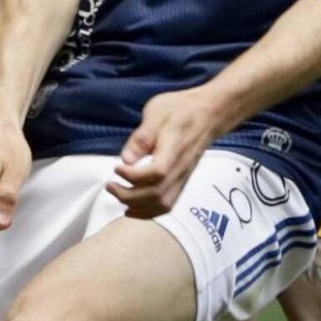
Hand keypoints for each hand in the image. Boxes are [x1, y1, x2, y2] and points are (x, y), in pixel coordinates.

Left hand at [108, 86, 222, 217]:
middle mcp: (181, 168)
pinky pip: (168, 204)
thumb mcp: (156, 112)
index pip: (156, 173)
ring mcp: (183, 177)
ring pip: (163, 204)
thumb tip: (126, 159)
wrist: (209, 113)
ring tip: (118, 196)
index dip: (133, 177)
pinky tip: (133, 208)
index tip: (117, 168)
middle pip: (157, 195)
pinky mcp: (182, 181)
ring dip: (137, 207)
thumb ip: (141, 137)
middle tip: (110, 185)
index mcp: (174, 149)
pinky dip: (149, 211)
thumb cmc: (181, 109)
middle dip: (128, 196)